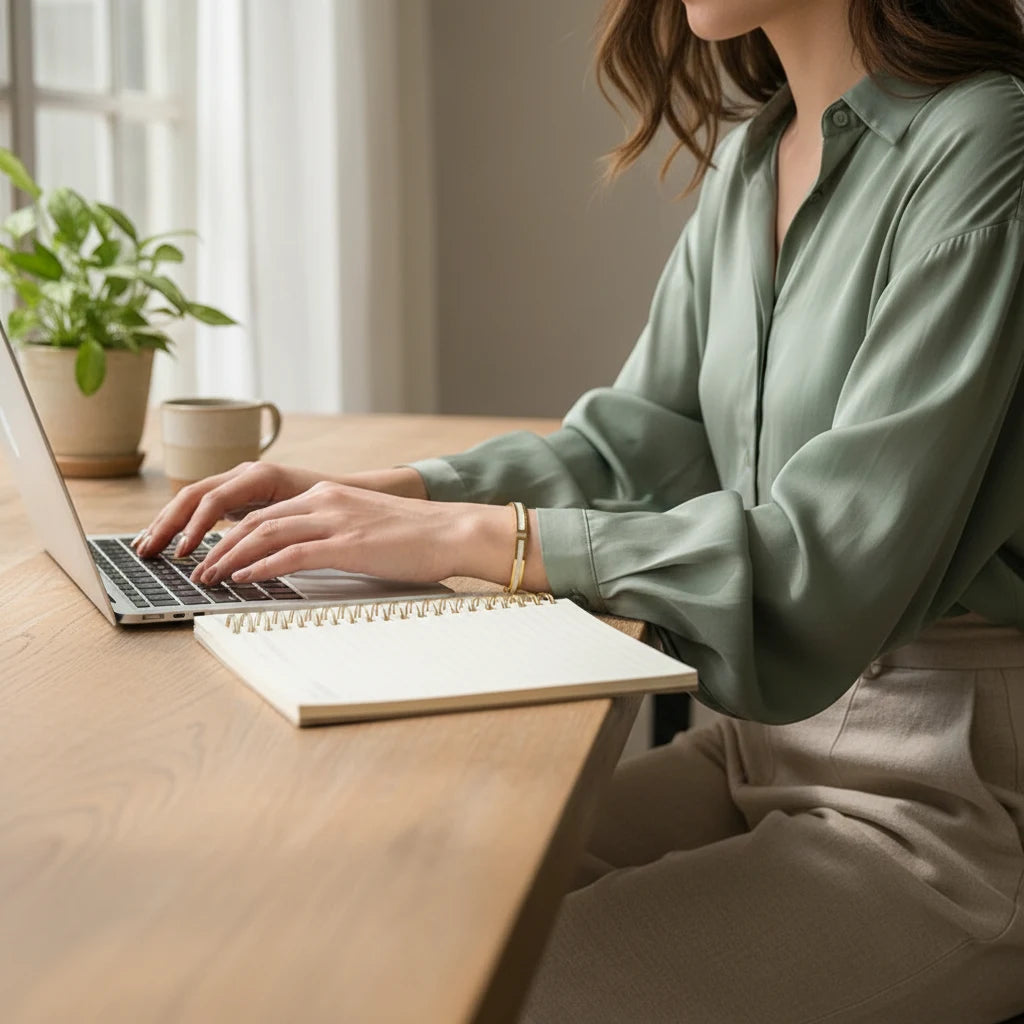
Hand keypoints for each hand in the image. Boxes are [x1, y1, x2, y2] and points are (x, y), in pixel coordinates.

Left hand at [189, 481, 483, 584]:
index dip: (233, 533)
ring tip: (210, 577)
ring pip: (266, 534)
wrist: (453, 531)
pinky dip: (261, 566)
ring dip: (231, 558)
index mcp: (328, 494)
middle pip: (256, 520)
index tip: (214, 554)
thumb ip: (334, 534)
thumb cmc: (417, 536)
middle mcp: (325, 500)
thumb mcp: (366, 526)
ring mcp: (335, 520)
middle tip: (200, 569)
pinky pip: (291, 553)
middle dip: (221, 546)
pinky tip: (244, 578)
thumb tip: (307, 558)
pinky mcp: (346, 543)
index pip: (267, 511)